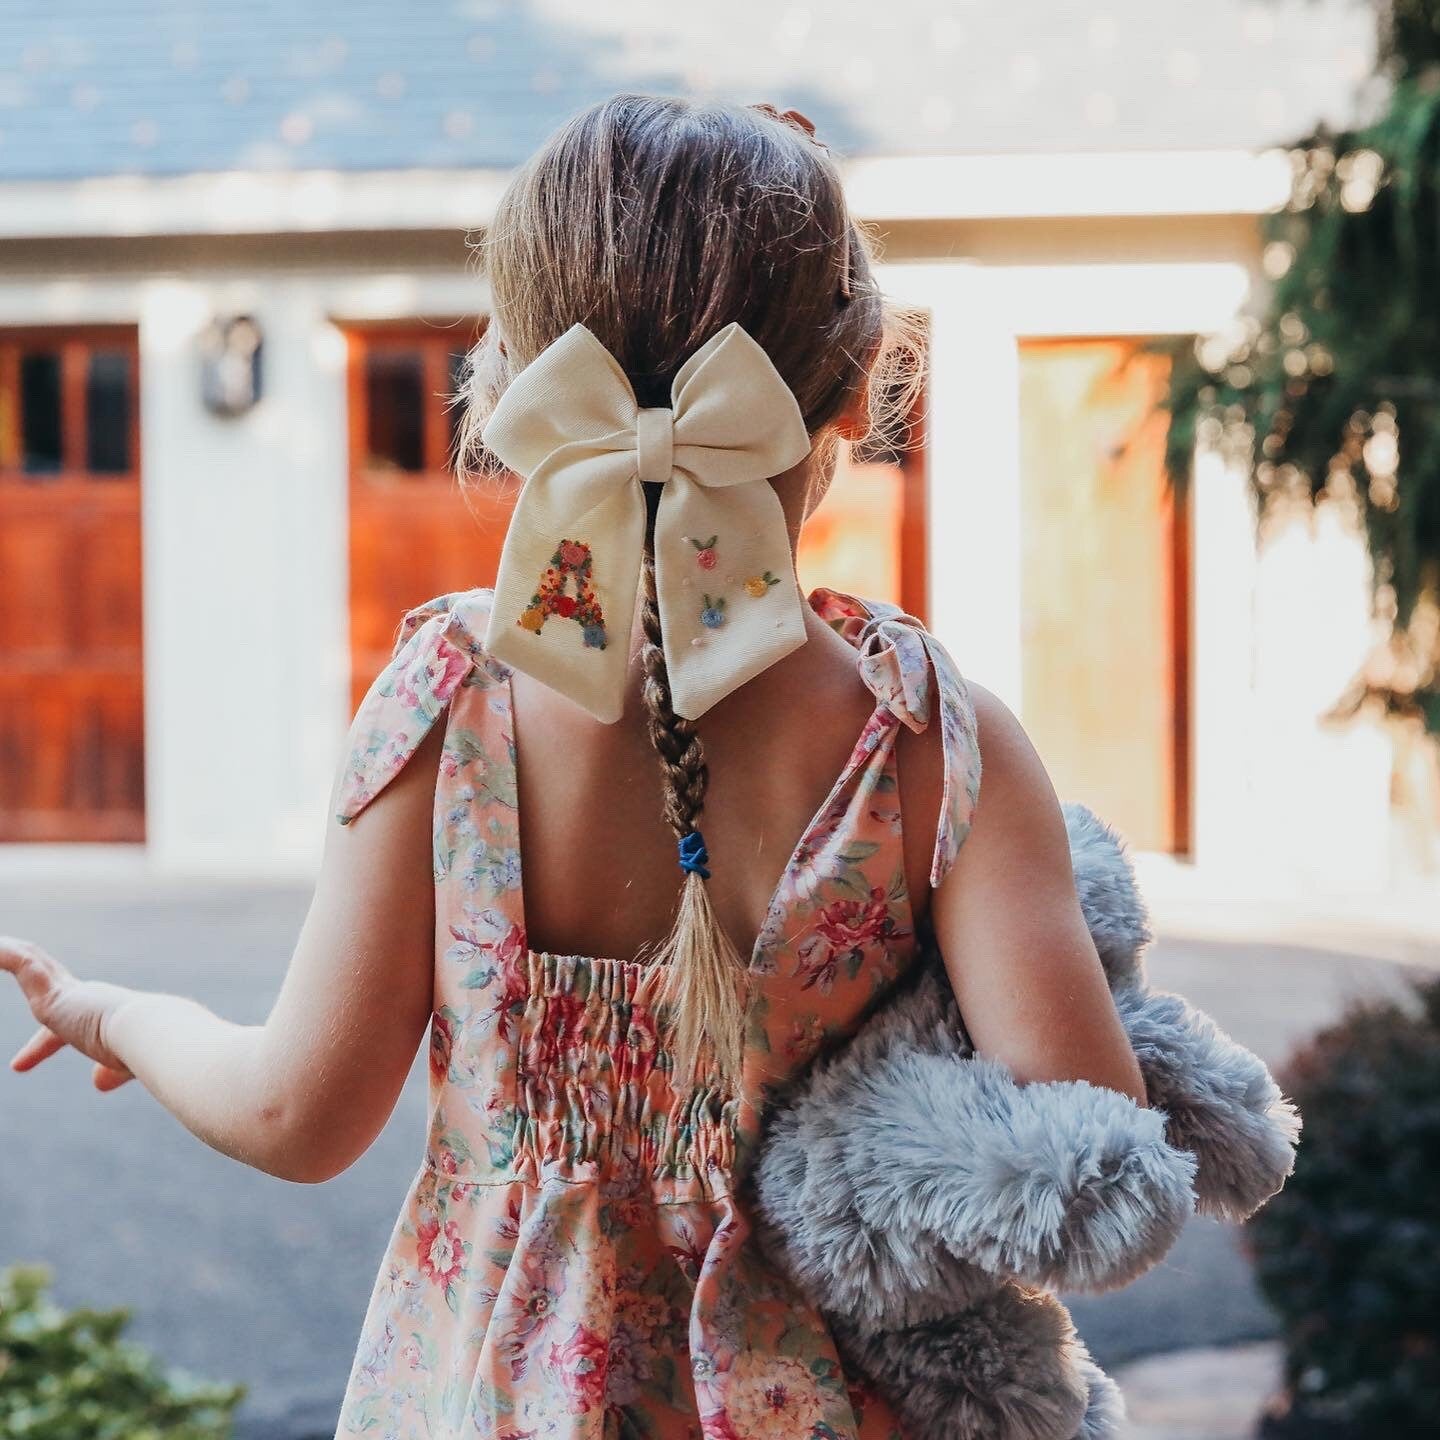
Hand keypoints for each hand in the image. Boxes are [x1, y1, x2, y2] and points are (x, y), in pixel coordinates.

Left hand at [0, 936, 138, 1090]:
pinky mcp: (54, 994)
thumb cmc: (145, 1052)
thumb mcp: (123, 1066)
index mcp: (101, 1015)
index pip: (63, 1027)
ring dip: (9, 952)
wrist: (148, 1034)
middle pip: (46, 978)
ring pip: (32, 962)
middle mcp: (85, 997)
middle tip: (0, 957)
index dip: (39, 1047)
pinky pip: (22, 965)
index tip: (17, 1067)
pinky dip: (4, 955)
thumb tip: (99, 1084)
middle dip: (26, 969)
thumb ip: (111, 1072)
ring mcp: (68, 993)